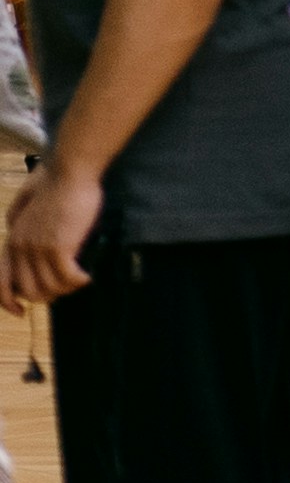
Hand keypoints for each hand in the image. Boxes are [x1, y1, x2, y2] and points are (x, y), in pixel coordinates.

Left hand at [0, 163, 97, 309]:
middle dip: (48, 296)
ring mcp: (39, 249)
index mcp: (13, 241)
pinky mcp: (59, 247)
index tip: (21, 312)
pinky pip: (68, 277)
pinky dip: (79, 281)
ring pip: (51, 287)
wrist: (69, 171)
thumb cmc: (55, 183)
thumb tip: (22, 235)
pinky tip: (87, 276)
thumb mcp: (29, 207)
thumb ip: (22, 222)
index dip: (8, 302)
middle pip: (30, 290)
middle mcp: (21, 249)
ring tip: (80, 280)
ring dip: (67, 289)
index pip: (2, 282)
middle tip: (65, 289)